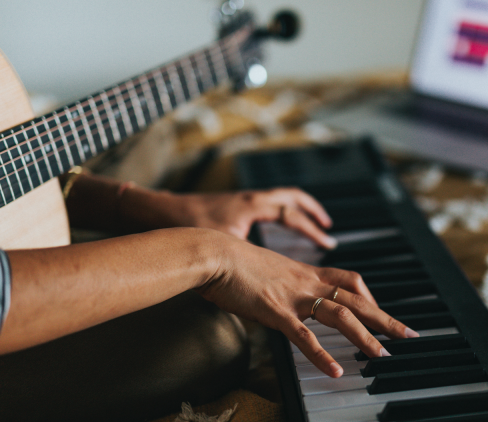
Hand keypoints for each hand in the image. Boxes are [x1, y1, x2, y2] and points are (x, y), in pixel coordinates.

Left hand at [139, 188, 336, 248]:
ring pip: (278, 197)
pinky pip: (264, 204)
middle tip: (325, 225)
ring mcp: (240, 200)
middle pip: (291, 196)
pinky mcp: (231, 206)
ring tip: (308, 222)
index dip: (311, 229)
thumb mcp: (224, 249)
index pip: (291, 214)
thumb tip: (264, 290)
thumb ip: (248, 267)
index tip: (326, 241)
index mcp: (252, 206)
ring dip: (296, 208)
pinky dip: (277, 212)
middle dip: (311, 210)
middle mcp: (250, 199)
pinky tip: (274, 227)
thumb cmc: (188, 227)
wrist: (161, 213)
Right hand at [197, 231, 418, 377]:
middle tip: (408, 334)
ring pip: (340, 316)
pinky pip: (304, 336)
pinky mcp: (275, 311)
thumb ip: (278, 284)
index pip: (349, 280)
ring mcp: (293, 296)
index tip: (381, 311)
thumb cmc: (231, 260)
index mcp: (304, 272)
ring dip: (365, 337)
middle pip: (357, 299)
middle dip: (385, 318)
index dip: (369, 296)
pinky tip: (336, 370)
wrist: (213, 252)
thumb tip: (276, 297)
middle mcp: (306, 282)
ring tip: (383, 356)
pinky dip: (322, 355)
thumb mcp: (264, 269)